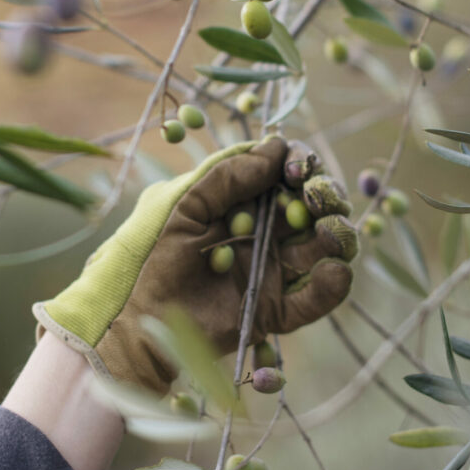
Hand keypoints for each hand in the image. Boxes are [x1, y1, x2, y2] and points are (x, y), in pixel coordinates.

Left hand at [33, 137, 356, 394]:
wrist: (132, 323)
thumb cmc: (147, 257)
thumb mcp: (181, 206)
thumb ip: (226, 177)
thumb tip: (276, 147)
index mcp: (238, 202)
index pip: (283, 174)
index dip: (300, 166)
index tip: (298, 170)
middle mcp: (260, 233)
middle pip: (312, 207)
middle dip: (325, 197)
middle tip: (316, 200)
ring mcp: (270, 271)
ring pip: (322, 248)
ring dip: (337, 234)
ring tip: (328, 234)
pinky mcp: (273, 310)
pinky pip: (315, 298)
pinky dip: (333, 285)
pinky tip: (333, 271)